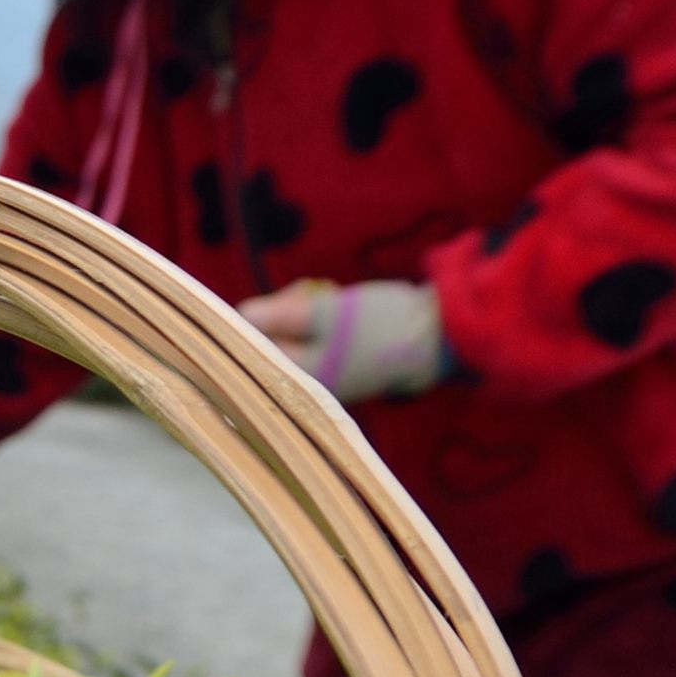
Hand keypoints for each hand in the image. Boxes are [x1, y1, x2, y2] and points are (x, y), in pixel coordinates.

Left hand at [238, 278, 444, 401]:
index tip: (292, 295)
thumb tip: (241, 314)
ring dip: (301, 312)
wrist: (434, 338)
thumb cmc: (381, 324)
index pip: (248, 345)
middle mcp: (300, 385)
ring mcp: (317, 378)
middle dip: (283, 310)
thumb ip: (282, 315)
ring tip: (327, 295)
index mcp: (294, 378)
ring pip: (288, 338)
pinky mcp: (334, 367)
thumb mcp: (328, 312)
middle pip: (266, 342)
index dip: (262, 312)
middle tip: (312, 291)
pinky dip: (317, 322)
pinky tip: (335, 308)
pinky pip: (309, 342)